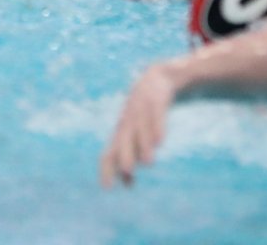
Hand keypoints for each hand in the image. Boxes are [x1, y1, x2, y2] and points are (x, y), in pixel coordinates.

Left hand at [100, 64, 177, 187]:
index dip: (107, 169)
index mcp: (121, 133)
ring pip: (140, 130)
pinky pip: (155, 116)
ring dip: (143, 145)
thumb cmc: (143, 114)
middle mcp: (128, 123)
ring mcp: (141, 111)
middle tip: (128, 172)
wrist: (156, 79)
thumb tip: (127, 185)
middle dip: (124, 156)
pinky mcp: (156, 101)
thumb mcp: (136, 134)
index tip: (107, 188)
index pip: (108, 153)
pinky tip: (160, 140)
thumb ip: (132, 157)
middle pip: (123, 141)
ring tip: (149, 163)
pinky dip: (157, 128)